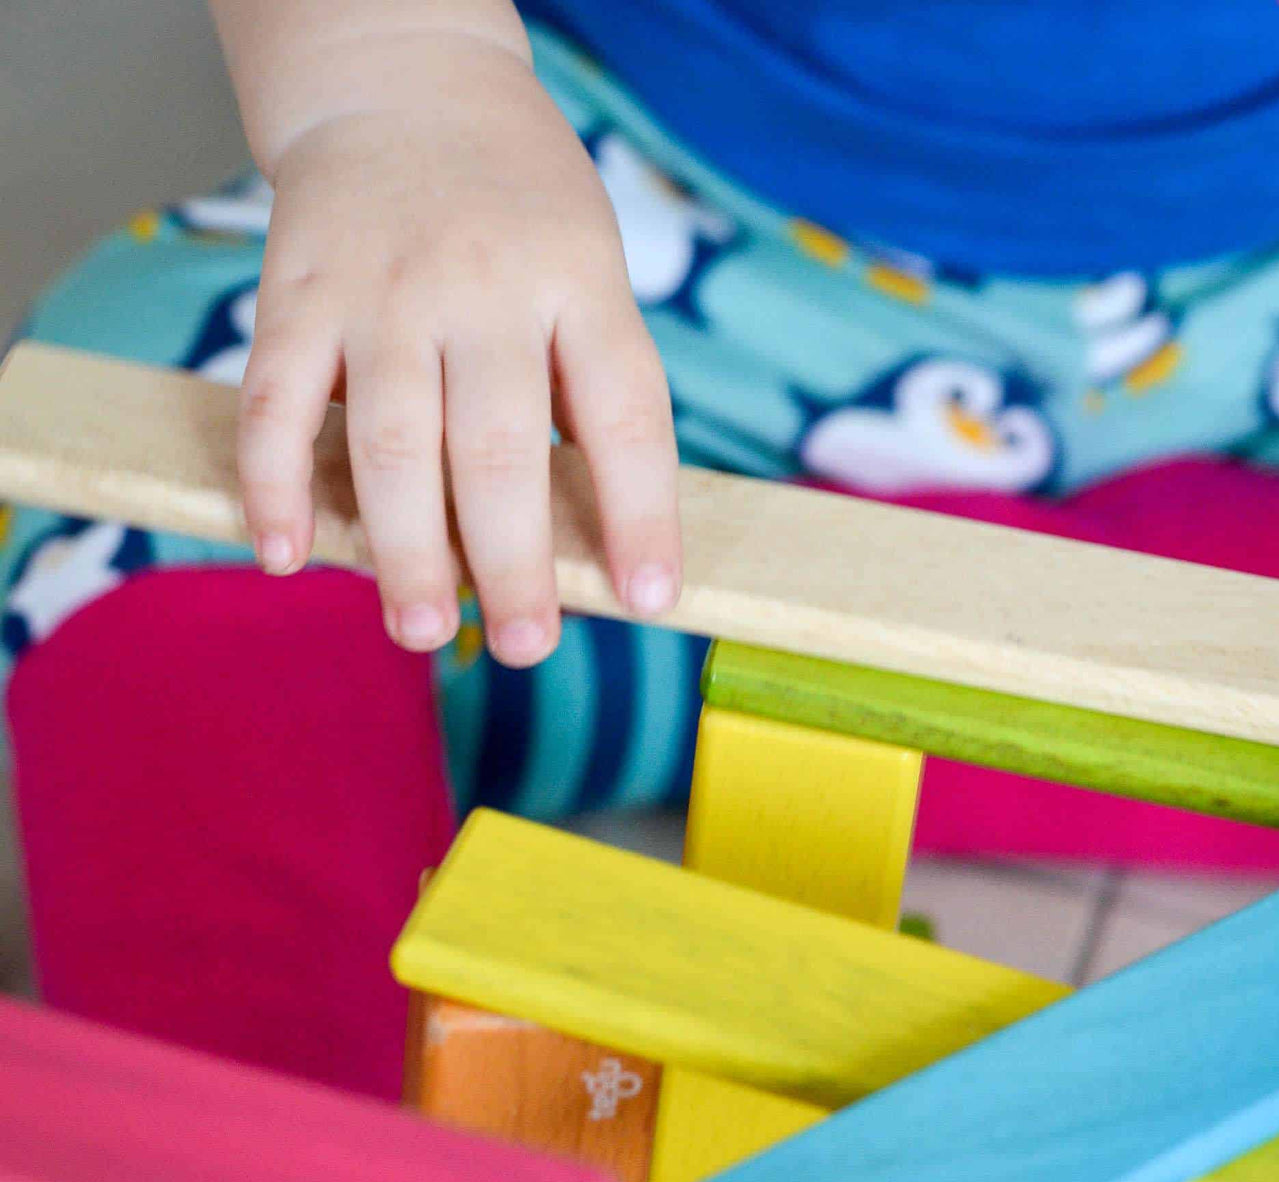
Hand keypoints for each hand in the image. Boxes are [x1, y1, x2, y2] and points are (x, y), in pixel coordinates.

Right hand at [236, 38, 680, 663]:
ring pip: (393, 443)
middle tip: (528, 646)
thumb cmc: (520, 209)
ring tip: (424, 630)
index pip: (624, 416)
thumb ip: (589, 386)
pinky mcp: (297, 293)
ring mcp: (384, 291)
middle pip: (500, 450)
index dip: (641, 515)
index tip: (648, 599)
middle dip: (516, 563)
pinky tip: (285, 554)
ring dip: (406, 549)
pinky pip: (278, 401)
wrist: (405, 84)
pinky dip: (275, 484)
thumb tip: (595, 538)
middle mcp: (484, 288)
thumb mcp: (590, 269)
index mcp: (580, 282)